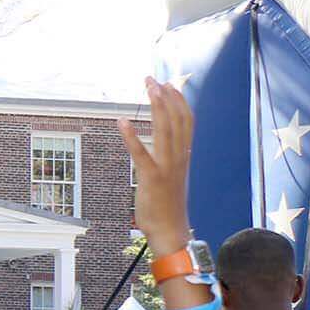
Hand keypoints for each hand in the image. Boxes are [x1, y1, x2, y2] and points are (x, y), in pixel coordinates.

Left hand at [121, 76, 194, 254]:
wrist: (170, 231)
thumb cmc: (167, 205)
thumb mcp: (172, 176)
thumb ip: (170, 158)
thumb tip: (166, 145)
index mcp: (184, 156)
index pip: (186, 122)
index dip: (179, 101)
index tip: (169, 84)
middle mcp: (179, 158)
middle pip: (176, 120)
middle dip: (165, 96)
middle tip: (152, 78)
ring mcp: (167, 167)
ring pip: (165, 130)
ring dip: (156, 106)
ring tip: (148, 87)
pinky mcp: (151, 178)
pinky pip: (141, 154)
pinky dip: (132, 137)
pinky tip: (122, 121)